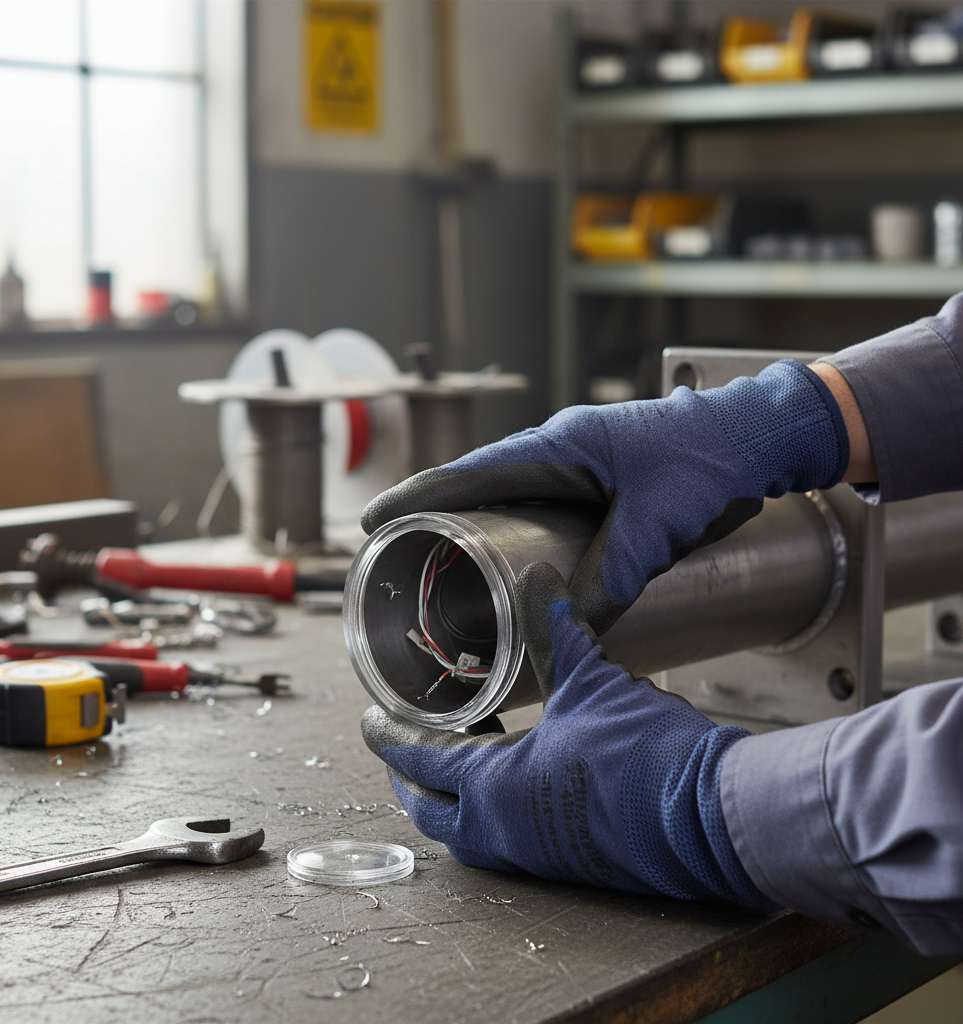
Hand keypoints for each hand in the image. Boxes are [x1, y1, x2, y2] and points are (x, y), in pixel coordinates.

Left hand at [361, 562, 773, 907]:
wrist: (712, 816)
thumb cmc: (643, 752)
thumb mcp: (591, 682)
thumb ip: (556, 633)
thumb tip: (538, 580)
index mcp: (493, 787)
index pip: (420, 762)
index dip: (391, 738)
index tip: (372, 724)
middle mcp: (504, 830)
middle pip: (433, 812)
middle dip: (412, 780)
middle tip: (405, 749)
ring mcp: (538, 854)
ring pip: (471, 832)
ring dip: (453, 798)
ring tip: (463, 755)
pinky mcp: (572, 862)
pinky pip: (511, 838)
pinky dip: (495, 808)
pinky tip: (523, 775)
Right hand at [362, 360, 848, 633]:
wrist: (759, 434)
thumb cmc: (711, 460)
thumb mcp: (656, 524)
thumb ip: (613, 577)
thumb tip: (572, 629)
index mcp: (560, 445)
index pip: (470, 472)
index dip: (418, 497)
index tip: (375, 519)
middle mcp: (560, 446)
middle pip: (478, 480)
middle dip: (434, 510)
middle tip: (398, 545)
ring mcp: (578, 458)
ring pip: (507, 489)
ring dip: (471, 516)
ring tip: (441, 554)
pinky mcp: (599, 473)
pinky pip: (538, 497)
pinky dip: (512, 520)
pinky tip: (511, 550)